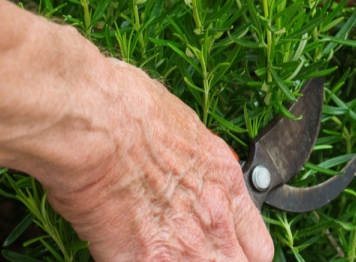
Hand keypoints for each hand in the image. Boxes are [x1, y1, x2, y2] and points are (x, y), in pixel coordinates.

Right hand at [0, 0, 273, 261]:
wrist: (96, 119)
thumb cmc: (129, 109)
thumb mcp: (185, 131)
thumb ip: (195, 166)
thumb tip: (185, 175)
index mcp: (226, 182)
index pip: (259, 248)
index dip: (242, 253)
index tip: (228, 253)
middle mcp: (215, 218)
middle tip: (194, 252)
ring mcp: (183, 246)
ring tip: (164, 251)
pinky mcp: (144, 260)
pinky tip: (128, 253)